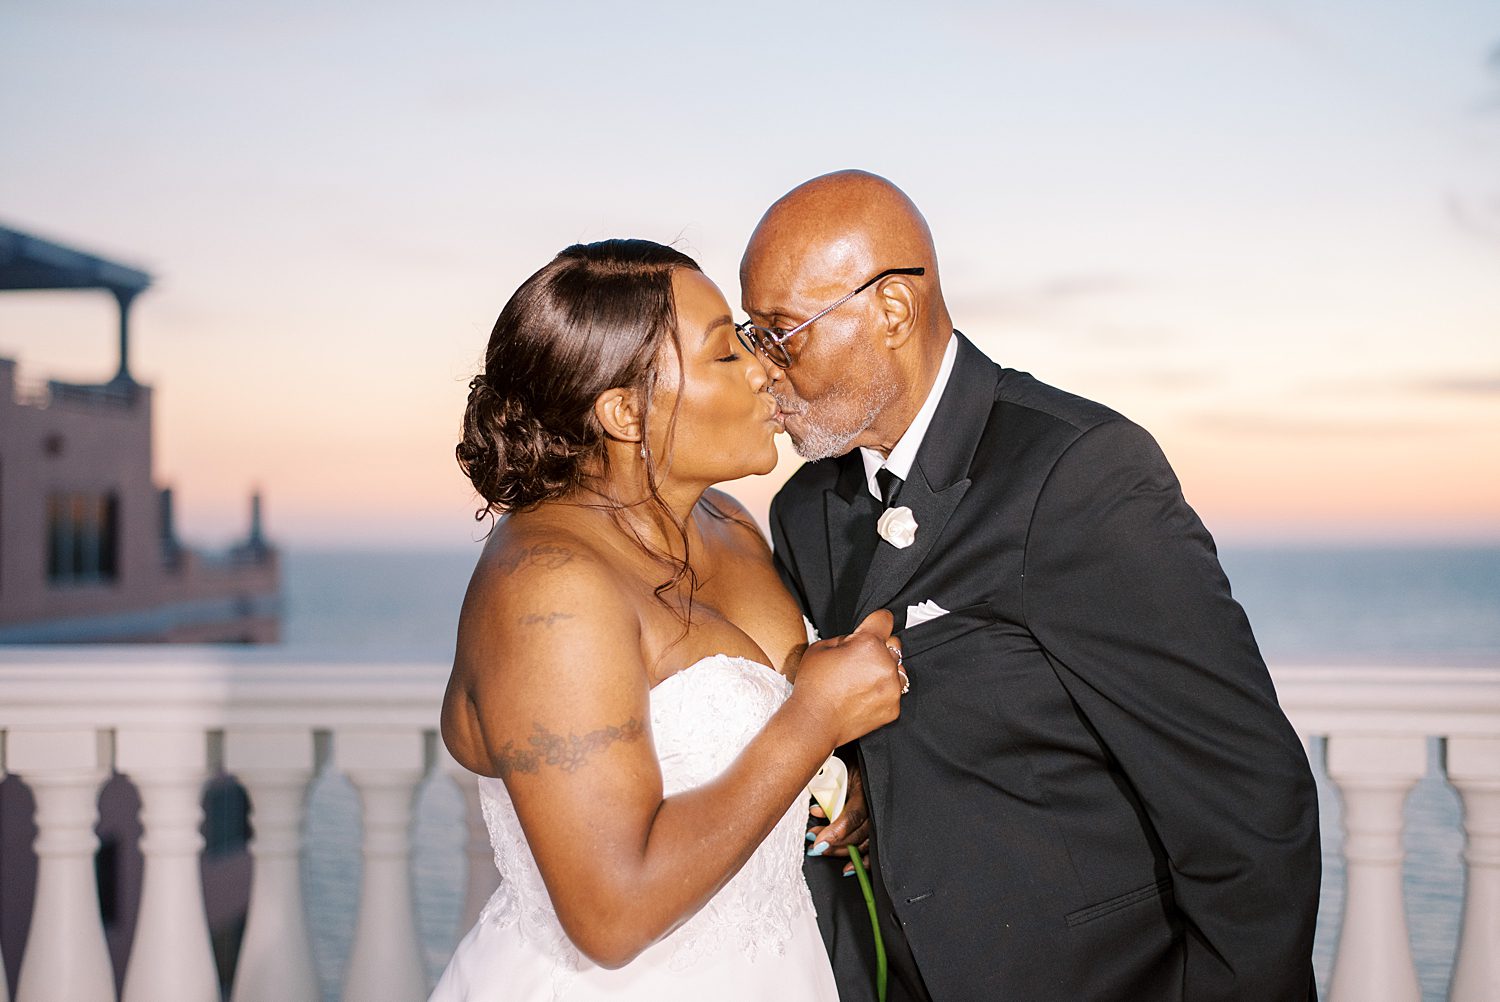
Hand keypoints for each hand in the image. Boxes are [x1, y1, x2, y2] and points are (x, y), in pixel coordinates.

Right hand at [792, 609, 903, 748]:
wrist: (814, 722)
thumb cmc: (814, 687)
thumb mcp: (820, 647)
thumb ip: (844, 638)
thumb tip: (855, 640)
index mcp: (868, 644)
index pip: (885, 619)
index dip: (877, 621)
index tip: (875, 625)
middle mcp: (885, 664)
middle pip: (894, 645)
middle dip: (879, 648)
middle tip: (858, 660)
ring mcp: (892, 687)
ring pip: (897, 669)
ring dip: (884, 670)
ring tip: (862, 681)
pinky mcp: (893, 707)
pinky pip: (894, 692)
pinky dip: (882, 692)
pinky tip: (862, 697)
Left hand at [807, 761, 869, 874]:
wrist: (859, 748)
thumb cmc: (845, 754)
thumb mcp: (835, 764)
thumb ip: (828, 785)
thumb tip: (817, 810)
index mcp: (865, 785)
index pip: (853, 815)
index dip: (836, 831)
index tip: (818, 841)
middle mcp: (875, 801)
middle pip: (858, 832)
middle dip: (834, 843)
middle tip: (815, 846)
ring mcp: (879, 810)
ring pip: (864, 840)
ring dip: (841, 849)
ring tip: (822, 850)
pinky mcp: (878, 818)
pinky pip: (873, 843)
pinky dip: (862, 860)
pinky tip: (848, 868)